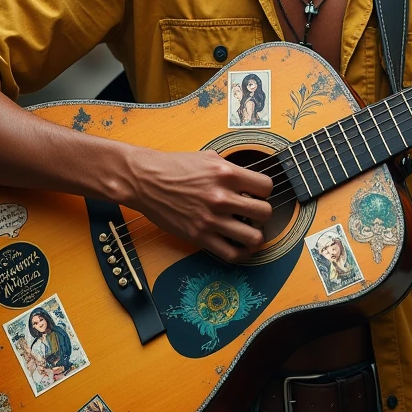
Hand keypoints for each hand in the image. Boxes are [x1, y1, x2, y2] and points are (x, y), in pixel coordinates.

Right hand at [125, 148, 272, 262]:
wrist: (145, 180)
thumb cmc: (174, 166)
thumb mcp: (208, 158)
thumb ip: (231, 168)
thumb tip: (248, 180)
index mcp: (226, 173)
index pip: (267, 187)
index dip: (264, 191)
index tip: (257, 193)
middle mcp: (222, 197)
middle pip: (265, 213)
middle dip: (262, 213)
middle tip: (253, 212)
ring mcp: (211, 219)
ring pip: (254, 237)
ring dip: (255, 234)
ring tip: (248, 230)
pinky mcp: (199, 236)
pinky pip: (231, 254)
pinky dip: (240, 252)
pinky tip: (238, 245)